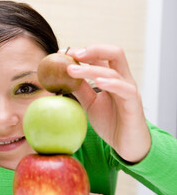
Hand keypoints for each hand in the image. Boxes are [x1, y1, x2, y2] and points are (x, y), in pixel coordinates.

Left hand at [62, 44, 150, 162]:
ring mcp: (129, 90)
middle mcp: (123, 80)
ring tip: (71, 70)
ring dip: (91, 69)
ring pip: (114, 71)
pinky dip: (111, 83)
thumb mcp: (90, 104)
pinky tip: (98, 82)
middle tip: (72, 54)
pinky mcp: (133, 104)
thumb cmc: (110, 122)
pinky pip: (125, 89)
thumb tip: (62, 78)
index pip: (100, 57)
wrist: (126, 145)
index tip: (61, 52)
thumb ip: (80, 89)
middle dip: (93, 50)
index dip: (81, 52)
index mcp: (112, 78)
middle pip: (115, 53)